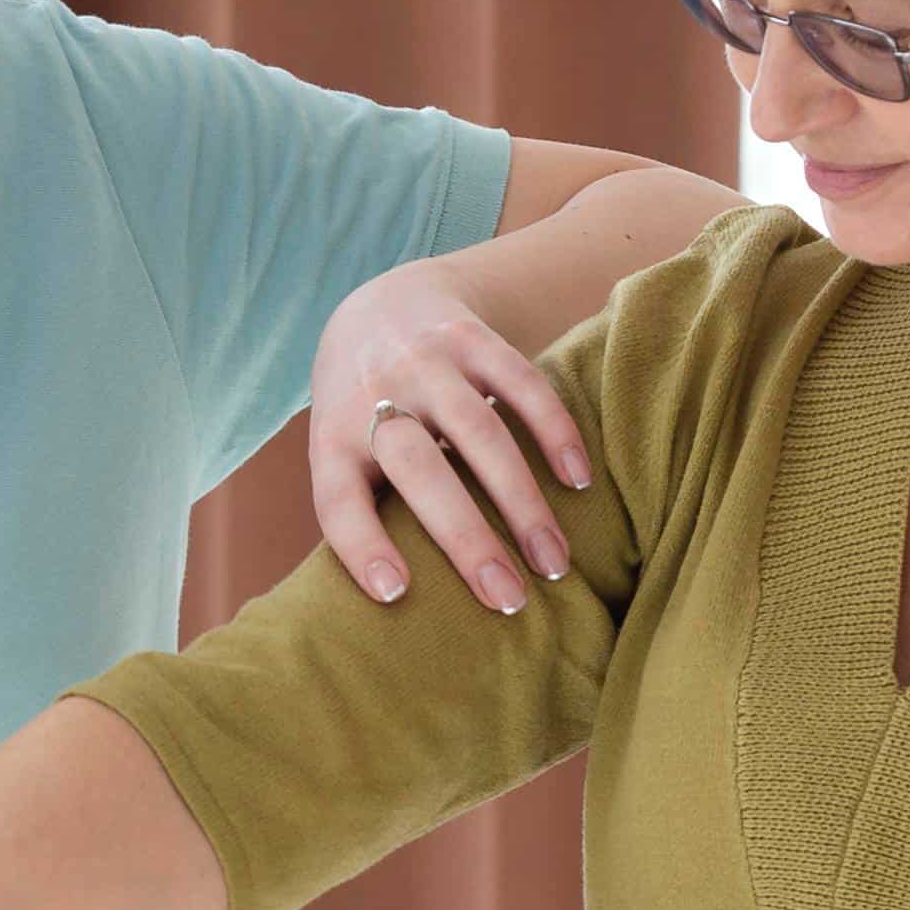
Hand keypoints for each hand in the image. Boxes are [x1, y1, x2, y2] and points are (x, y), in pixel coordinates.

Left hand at [303, 259, 591, 612]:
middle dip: (467, 539)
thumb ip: (366, 507)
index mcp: (332, 437)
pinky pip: (519, 383)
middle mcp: (374, 395)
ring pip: (479, 432)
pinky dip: (552, 432)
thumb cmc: (362, 411)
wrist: (378, 304)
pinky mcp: (470, 334)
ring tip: (554, 561)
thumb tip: (404, 604)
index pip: (338, 499)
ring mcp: (423, 361)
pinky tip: (577, 480)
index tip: (395, 593)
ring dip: (521, 502)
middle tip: (510, 600)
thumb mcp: (342, 450)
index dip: (361, 546)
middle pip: (420, 470)